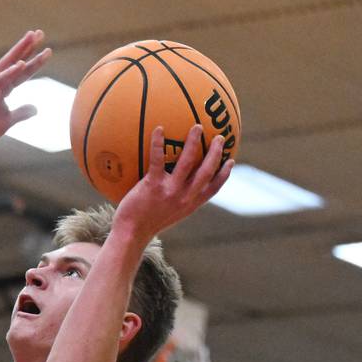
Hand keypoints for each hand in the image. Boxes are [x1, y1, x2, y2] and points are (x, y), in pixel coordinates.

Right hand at [0, 30, 52, 148]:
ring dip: (21, 51)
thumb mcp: (8, 120)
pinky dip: (10, 72)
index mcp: (3, 88)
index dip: (34, 62)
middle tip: (40, 33)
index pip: (22, 72)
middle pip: (15, 61)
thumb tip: (35, 108)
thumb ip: (21, 112)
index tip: (47, 51)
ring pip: (8, 65)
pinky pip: (0, 80)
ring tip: (32, 38)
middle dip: (28, 47)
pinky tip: (21, 63)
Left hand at [113, 123, 232, 241]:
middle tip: (219, 137)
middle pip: (206, 172)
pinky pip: (158, 159)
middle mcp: (184, 198)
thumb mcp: (166, 215)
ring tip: (197, 127)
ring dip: (193, 143)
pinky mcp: (153, 186)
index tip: (230, 161)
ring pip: (187, 162)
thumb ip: (174, 201)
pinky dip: (158, 143)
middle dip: (215, 153)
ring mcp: (170, 192)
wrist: (131, 234)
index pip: (212, 189)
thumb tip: (172, 187)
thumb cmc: (145, 224)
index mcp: (189, 205)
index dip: (224, 175)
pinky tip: (158, 129)